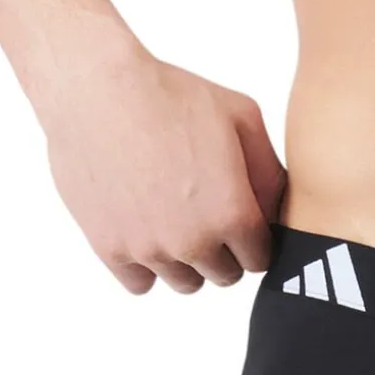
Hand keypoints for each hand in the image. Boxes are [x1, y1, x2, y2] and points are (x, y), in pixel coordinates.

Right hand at [43, 43, 285, 293]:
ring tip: (178, 219)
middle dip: (225, 250)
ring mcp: (149, 249)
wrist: (97, 90)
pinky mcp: (109, 248)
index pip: (260, 258)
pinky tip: (147, 231)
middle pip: (225, 275)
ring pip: (185, 283)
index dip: (255, 238)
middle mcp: (193, 241)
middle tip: (210, 213)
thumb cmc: (172, 96)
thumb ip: (269, 171)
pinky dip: (147, 266)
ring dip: (188, 260)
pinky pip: (140, 284)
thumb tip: (276, 209)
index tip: (243, 218)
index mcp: (232, 214)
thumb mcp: (242, 117)